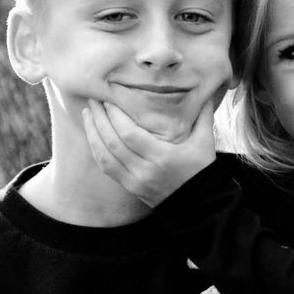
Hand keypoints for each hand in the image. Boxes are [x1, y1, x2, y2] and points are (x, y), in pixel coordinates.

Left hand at [83, 99, 216, 206]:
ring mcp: (135, 180)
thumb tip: (205, 89)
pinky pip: (106, 168)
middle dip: (99, 119)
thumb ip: (203, 114)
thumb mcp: (205, 141)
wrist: (198, 204)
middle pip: (113, 142)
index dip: (115, 116)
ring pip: (105, 156)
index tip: (109, 99)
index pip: (130, 134)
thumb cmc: (201, 170)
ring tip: (87, 114)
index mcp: (162, 156)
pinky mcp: (129, 187)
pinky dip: (97, 150)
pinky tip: (93, 136)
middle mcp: (144, 170)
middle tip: (93, 99)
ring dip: (92, 133)